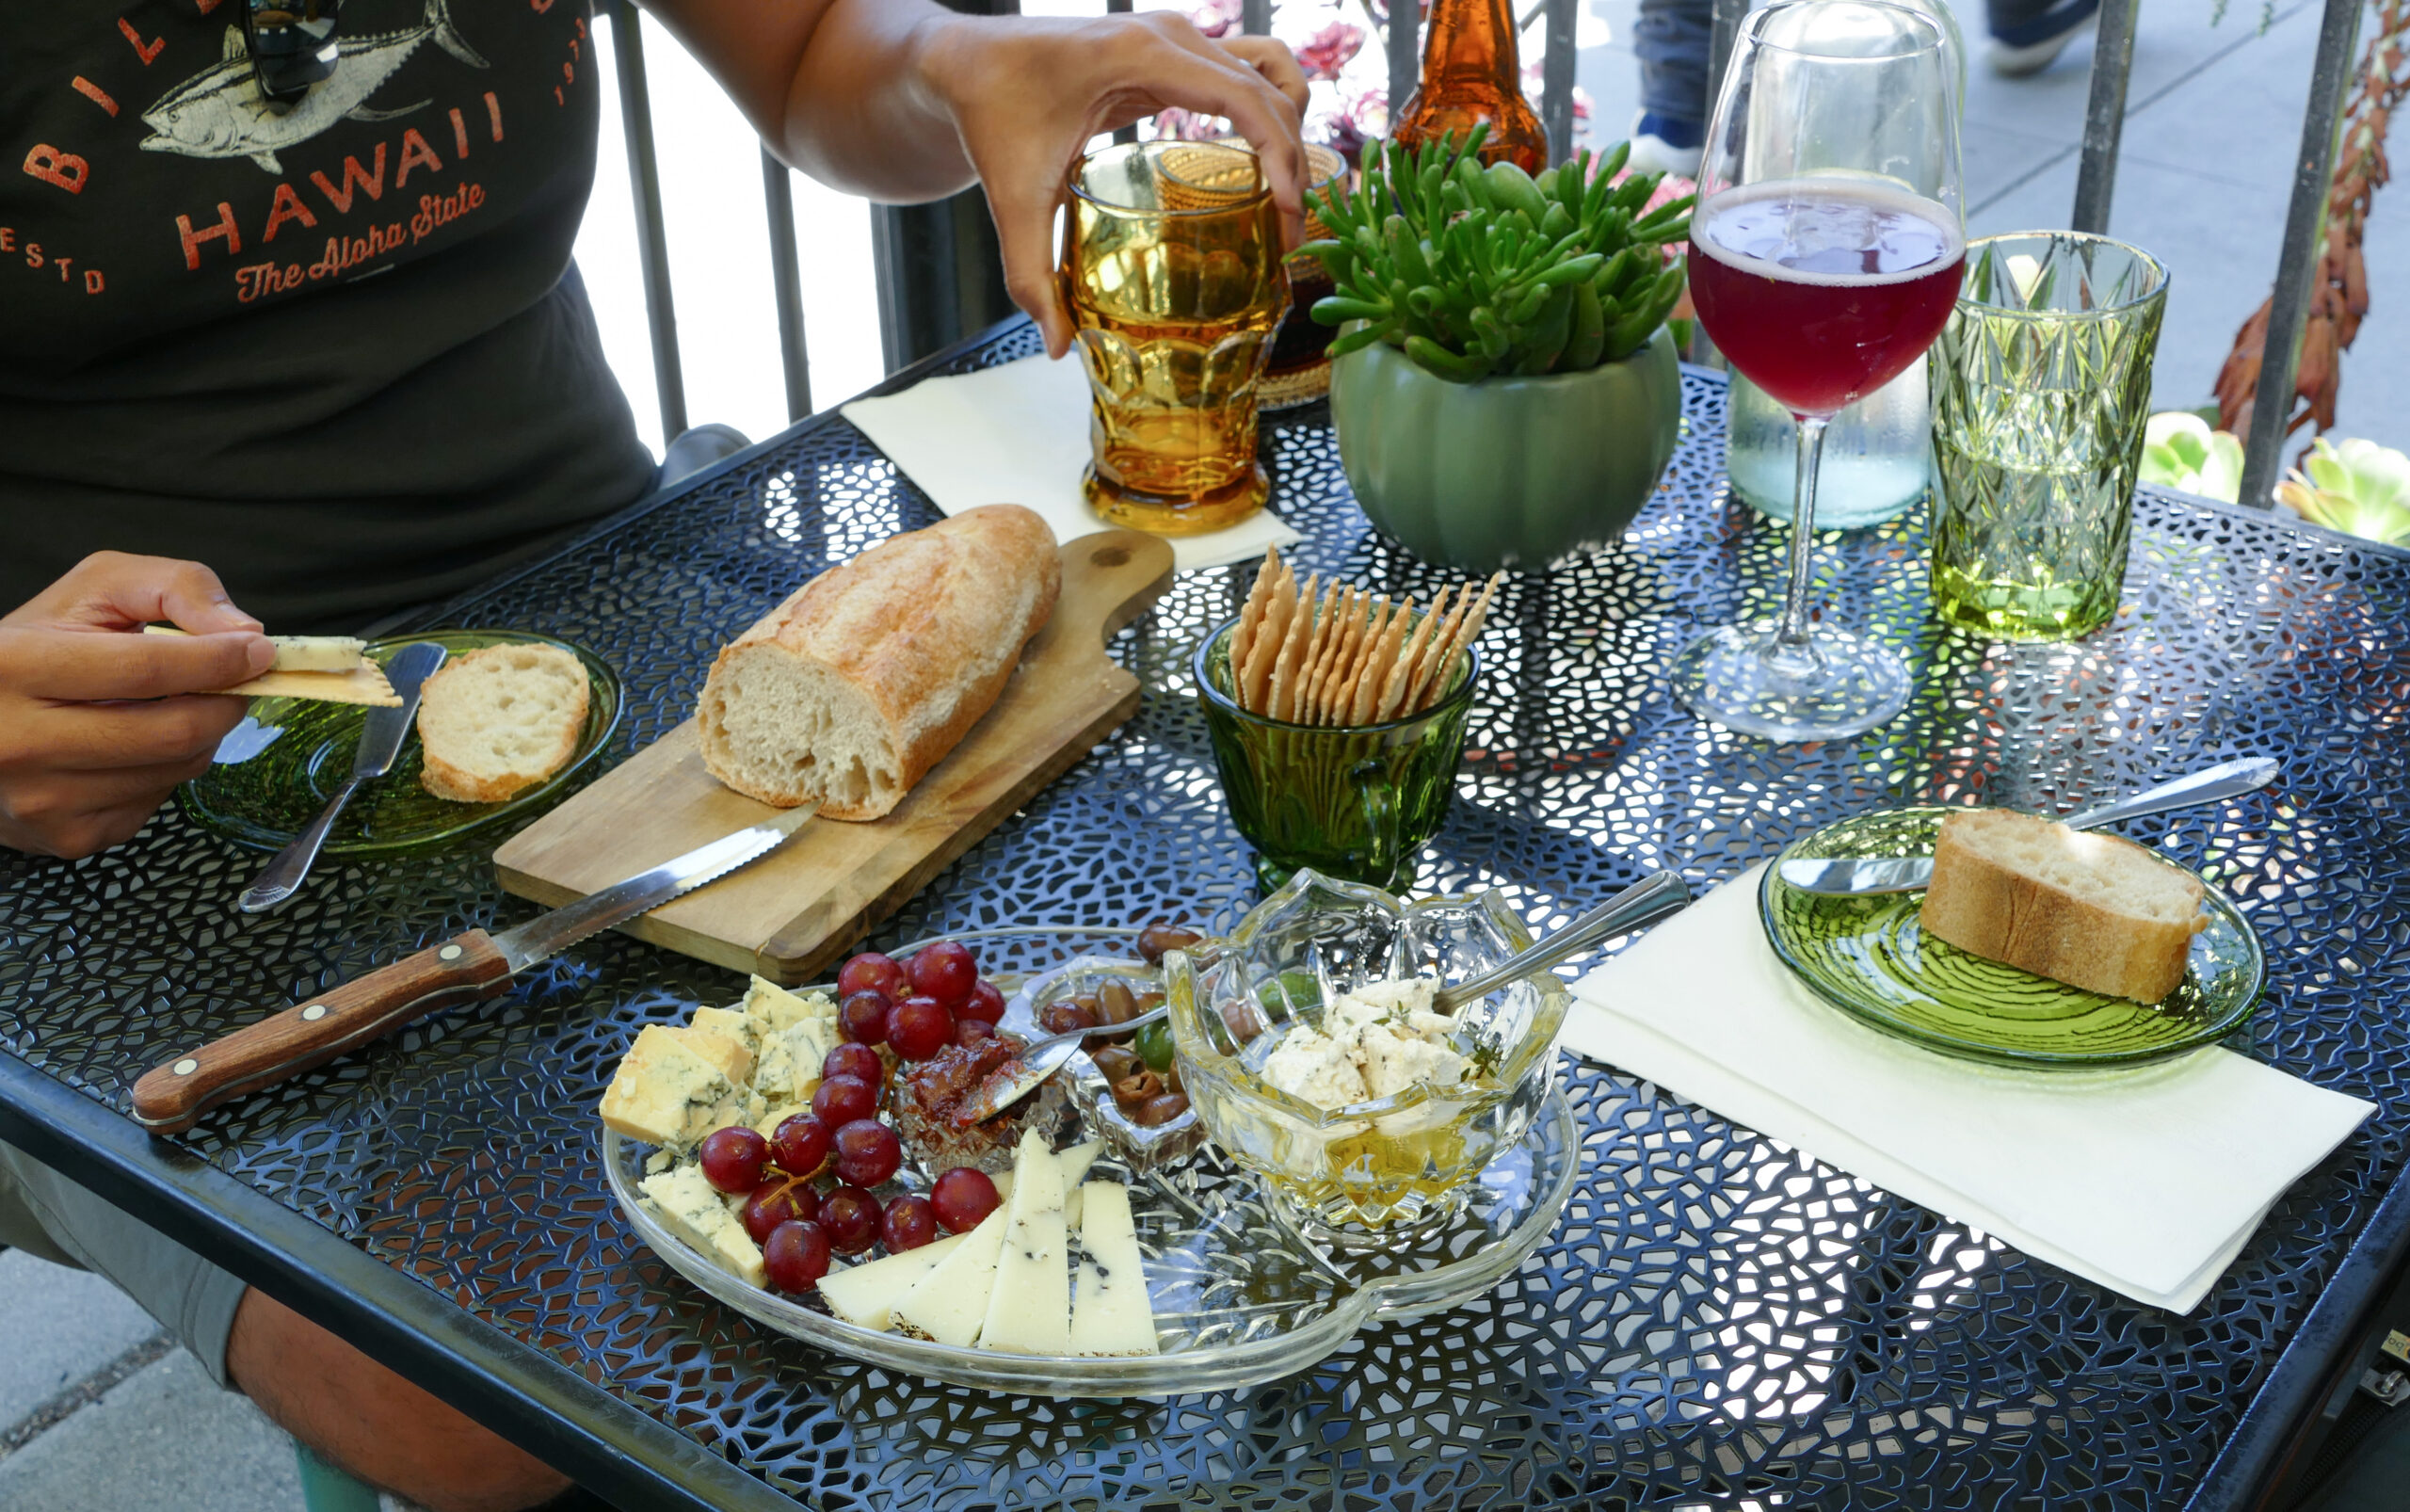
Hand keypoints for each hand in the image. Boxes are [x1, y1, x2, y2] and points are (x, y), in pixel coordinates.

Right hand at [0, 553, 273, 858]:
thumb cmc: (42, 645)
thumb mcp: (96, 590)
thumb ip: (174, 587)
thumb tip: (244, 632)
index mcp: (14, 666)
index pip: (145, 669)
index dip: (217, 661)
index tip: (258, 651)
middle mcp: (19, 741)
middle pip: (172, 733)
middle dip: (225, 703)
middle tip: (236, 683)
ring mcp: (41, 799)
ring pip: (175, 771)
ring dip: (200, 736)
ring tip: (174, 707)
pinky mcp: (66, 837)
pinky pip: (156, 802)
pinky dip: (167, 770)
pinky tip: (135, 745)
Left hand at [920, 13, 1310, 357]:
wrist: (966, 62)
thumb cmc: (989, 115)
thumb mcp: (1012, 199)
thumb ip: (1033, 275)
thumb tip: (1059, 346)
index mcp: (1141, 54)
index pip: (1243, 97)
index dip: (1280, 156)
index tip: (1286, 215)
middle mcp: (1170, 34)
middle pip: (1270, 87)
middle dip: (1293, 160)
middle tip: (1289, 234)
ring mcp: (1175, 34)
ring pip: (1269, 70)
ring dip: (1292, 128)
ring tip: (1286, 198)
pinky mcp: (1173, 48)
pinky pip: (1244, 69)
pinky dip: (1267, 109)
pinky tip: (1259, 164)